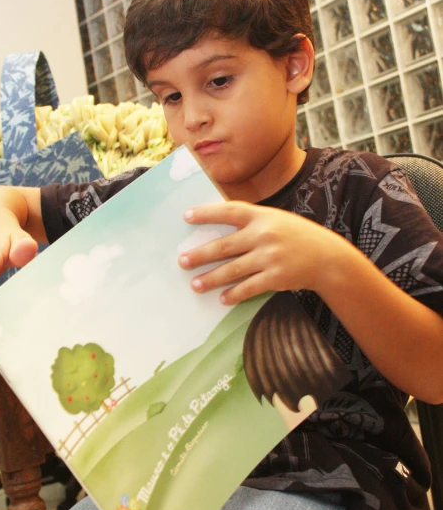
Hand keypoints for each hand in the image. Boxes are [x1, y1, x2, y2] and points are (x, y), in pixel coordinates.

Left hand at [178, 201, 342, 304]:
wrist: (328, 258)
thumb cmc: (297, 237)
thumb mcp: (276, 220)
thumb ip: (251, 222)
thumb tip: (218, 229)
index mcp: (262, 216)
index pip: (229, 211)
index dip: (207, 213)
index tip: (186, 216)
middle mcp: (264, 235)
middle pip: (225, 246)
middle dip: (200, 255)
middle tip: (182, 261)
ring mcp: (270, 257)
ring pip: (233, 270)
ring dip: (211, 279)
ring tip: (195, 285)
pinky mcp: (276, 277)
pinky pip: (249, 288)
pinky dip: (234, 294)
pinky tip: (222, 298)